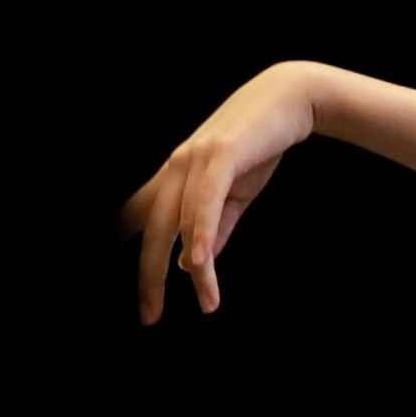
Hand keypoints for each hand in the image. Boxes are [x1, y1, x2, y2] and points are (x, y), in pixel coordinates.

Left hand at [118, 65, 320, 322]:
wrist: (288, 99)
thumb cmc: (259, 146)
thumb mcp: (233, 195)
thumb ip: (213, 229)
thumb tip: (190, 263)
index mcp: (175, 177)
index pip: (139, 219)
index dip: (127, 253)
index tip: (131, 294)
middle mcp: (175, 167)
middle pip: (151, 229)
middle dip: (147, 276)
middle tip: (149, 317)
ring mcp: (194, 158)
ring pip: (177, 221)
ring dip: (189, 268)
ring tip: (203, 304)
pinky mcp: (220, 154)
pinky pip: (204, 200)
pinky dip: (200, 232)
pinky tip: (197, 263)